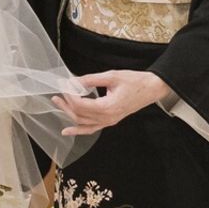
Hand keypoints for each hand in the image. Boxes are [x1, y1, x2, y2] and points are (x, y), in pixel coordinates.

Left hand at [53, 70, 170, 136]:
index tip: (64, 85)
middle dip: (66, 105)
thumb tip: (73, 81)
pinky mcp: (110, 121)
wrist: (151, 89)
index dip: (70, 95)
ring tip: (58, 103)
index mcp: (108, 107)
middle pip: (79, 115)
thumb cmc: (135, 81)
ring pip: (83, 123)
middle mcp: (107, 118)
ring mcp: (109, 122)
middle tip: (57, 94)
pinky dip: (78, 130)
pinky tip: (67, 130)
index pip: (81, 105)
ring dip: (69, 114)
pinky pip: (91, 129)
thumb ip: (90, 80)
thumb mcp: (111, 76)